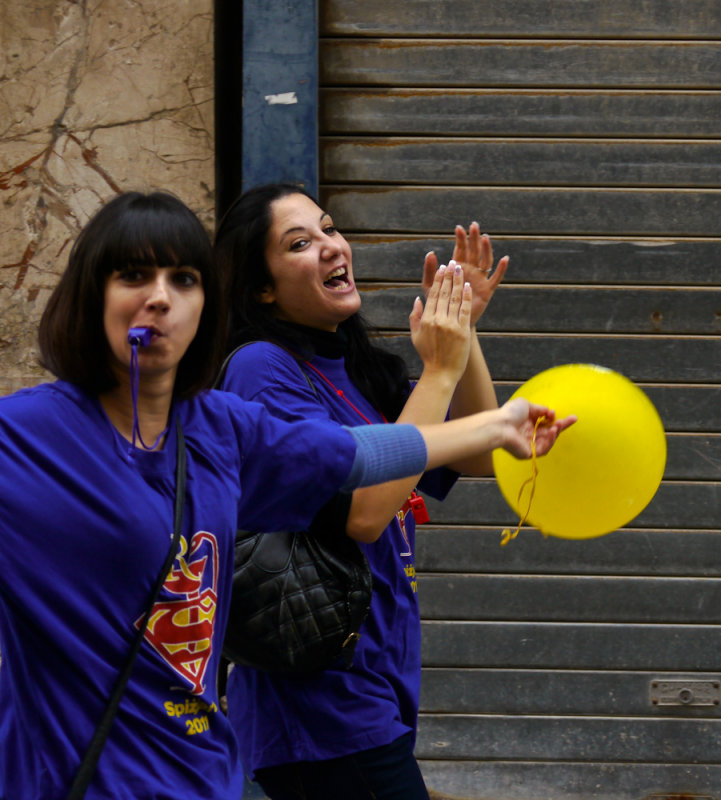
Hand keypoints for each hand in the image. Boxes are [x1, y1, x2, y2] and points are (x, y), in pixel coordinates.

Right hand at [409, 262, 471, 381]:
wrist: (441, 373)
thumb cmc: (428, 356)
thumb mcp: (415, 336)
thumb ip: (415, 316)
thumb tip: (418, 299)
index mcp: (426, 320)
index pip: (433, 295)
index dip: (438, 280)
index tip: (441, 268)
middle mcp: (438, 320)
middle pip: (444, 293)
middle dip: (448, 276)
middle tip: (452, 263)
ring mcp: (451, 325)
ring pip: (455, 298)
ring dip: (458, 282)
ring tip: (460, 269)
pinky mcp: (463, 331)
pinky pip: (465, 310)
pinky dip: (466, 297)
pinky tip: (467, 286)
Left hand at [423, 222, 507, 325]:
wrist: (450, 322)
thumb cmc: (440, 304)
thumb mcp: (432, 287)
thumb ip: (431, 271)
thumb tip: (431, 252)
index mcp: (457, 268)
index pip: (460, 250)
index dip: (460, 240)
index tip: (458, 229)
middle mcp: (470, 270)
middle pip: (474, 252)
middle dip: (474, 239)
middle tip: (474, 226)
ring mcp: (480, 279)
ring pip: (485, 261)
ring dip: (486, 249)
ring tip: (485, 237)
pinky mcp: (487, 290)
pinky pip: (495, 278)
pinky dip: (500, 269)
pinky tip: (505, 259)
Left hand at [498, 397, 576, 458]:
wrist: (500, 425)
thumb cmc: (509, 413)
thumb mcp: (526, 405)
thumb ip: (540, 409)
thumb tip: (549, 412)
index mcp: (528, 423)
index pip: (546, 423)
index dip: (555, 419)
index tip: (562, 414)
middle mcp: (529, 434)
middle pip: (550, 432)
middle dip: (561, 426)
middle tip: (573, 419)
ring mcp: (529, 444)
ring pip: (548, 440)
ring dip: (556, 432)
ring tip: (558, 425)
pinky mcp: (529, 453)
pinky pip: (544, 449)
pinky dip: (550, 441)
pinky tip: (552, 432)